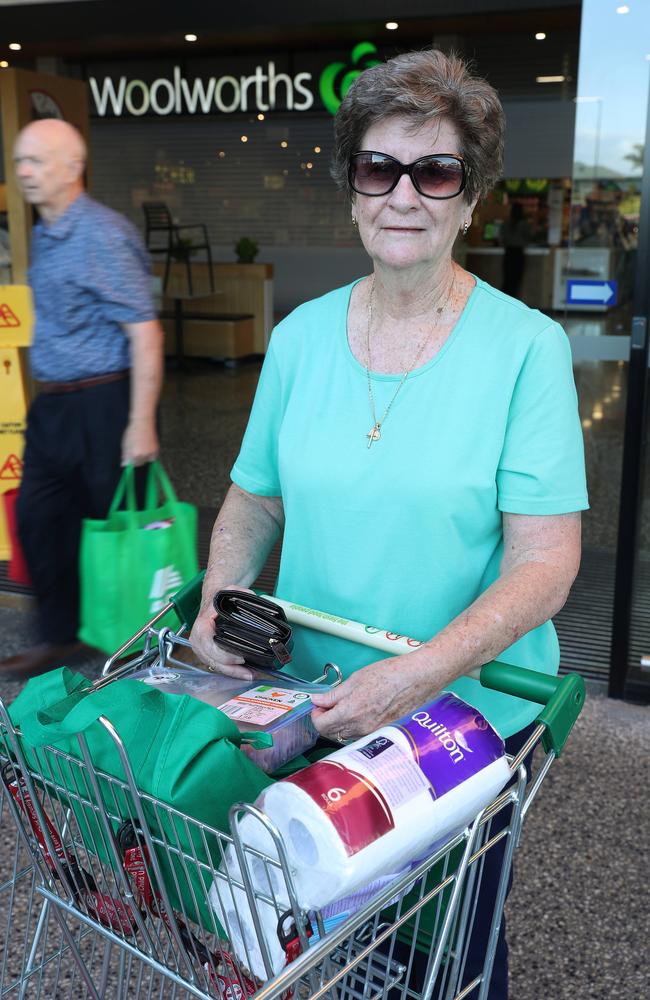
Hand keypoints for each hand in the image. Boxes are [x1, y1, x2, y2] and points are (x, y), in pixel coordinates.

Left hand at [121, 419, 158, 466]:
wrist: (144, 422)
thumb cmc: (133, 432)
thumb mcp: (125, 444)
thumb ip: (125, 455)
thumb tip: (124, 464)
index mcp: (135, 455)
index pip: (132, 464)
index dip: (130, 461)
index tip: (128, 458)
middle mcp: (144, 455)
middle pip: (139, 464)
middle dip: (136, 460)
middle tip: (134, 451)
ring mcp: (152, 453)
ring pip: (146, 460)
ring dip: (143, 457)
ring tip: (140, 448)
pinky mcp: (157, 449)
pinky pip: (152, 457)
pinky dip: (149, 455)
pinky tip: (145, 447)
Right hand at [189, 585, 254, 679]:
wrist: (213, 597)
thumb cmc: (220, 596)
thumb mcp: (231, 591)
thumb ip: (242, 595)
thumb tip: (254, 603)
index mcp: (202, 625)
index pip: (208, 644)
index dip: (223, 655)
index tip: (240, 658)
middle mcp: (198, 639)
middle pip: (212, 660)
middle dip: (231, 670)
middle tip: (250, 672)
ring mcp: (201, 648)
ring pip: (215, 665)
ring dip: (232, 673)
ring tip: (250, 675)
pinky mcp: (207, 653)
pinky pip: (217, 665)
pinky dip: (230, 671)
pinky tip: (243, 673)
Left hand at [309, 655, 436, 741]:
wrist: (417, 679)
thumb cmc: (389, 675)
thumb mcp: (356, 679)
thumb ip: (333, 694)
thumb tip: (317, 700)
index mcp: (350, 712)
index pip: (321, 726)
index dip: (316, 715)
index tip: (319, 705)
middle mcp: (360, 728)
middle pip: (331, 733)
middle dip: (326, 719)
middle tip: (330, 704)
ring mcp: (372, 733)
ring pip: (346, 734)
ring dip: (340, 722)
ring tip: (348, 704)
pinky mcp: (382, 733)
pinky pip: (360, 734)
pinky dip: (355, 725)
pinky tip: (362, 710)